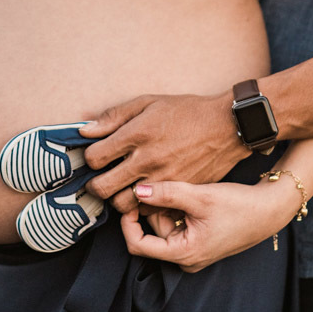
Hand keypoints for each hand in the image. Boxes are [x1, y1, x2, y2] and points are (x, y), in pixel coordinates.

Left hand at [80, 92, 248, 212]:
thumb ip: (114, 116)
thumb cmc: (186, 111)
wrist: (226, 126)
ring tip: (120, 187)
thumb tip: (86, 131)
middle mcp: (148, 160)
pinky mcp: (177, 193)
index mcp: (138, 135)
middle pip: (104, 188)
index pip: (96, 157)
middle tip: (98, 179)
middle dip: (94, 185)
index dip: (89, 157)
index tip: (95, 155)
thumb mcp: (148, 102)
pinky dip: (141, 204)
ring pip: (123, 204)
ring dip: (116, 197)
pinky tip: (142, 192)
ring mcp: (163, 180)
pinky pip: (149, 209)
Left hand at [121, 179, 299, 271]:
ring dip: (167, 206)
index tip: (131, 198)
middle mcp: (186, 258)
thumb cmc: (239, 206)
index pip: (138, 245)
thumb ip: (165, 194)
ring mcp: (193, 250)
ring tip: (184, 189)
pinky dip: (178, 209)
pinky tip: (191, 195)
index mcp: (183, 254)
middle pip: (152, 231)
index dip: (128, 221)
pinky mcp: (199, 240)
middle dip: (154, 208)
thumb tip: (136, 190)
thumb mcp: (199, 196)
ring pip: (164, 226)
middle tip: (166, 185)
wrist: (270, 209)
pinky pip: (178, 225)